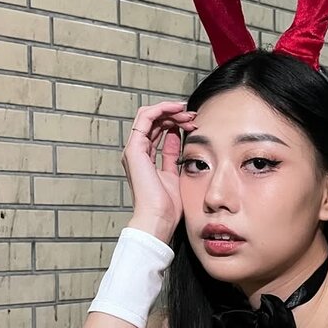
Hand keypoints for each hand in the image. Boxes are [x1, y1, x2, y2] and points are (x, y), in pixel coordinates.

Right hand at [123, 100, 196, 240]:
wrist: (159, 218)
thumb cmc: (168, 205)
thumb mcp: (174, 173)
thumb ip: (172, 154)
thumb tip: (176, 136)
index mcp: (144, 158)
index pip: (157, 129)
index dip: (175, 122)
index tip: (193, 123)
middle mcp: (137, 152)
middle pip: (154, 121)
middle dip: (175, 115)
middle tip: (193, 117)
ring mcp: (134, 149)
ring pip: (149, 115)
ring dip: (170, 111)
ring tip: (187, 114)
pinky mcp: (135, 149)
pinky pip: (146, 118)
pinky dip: (162, 109)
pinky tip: (177, 109)